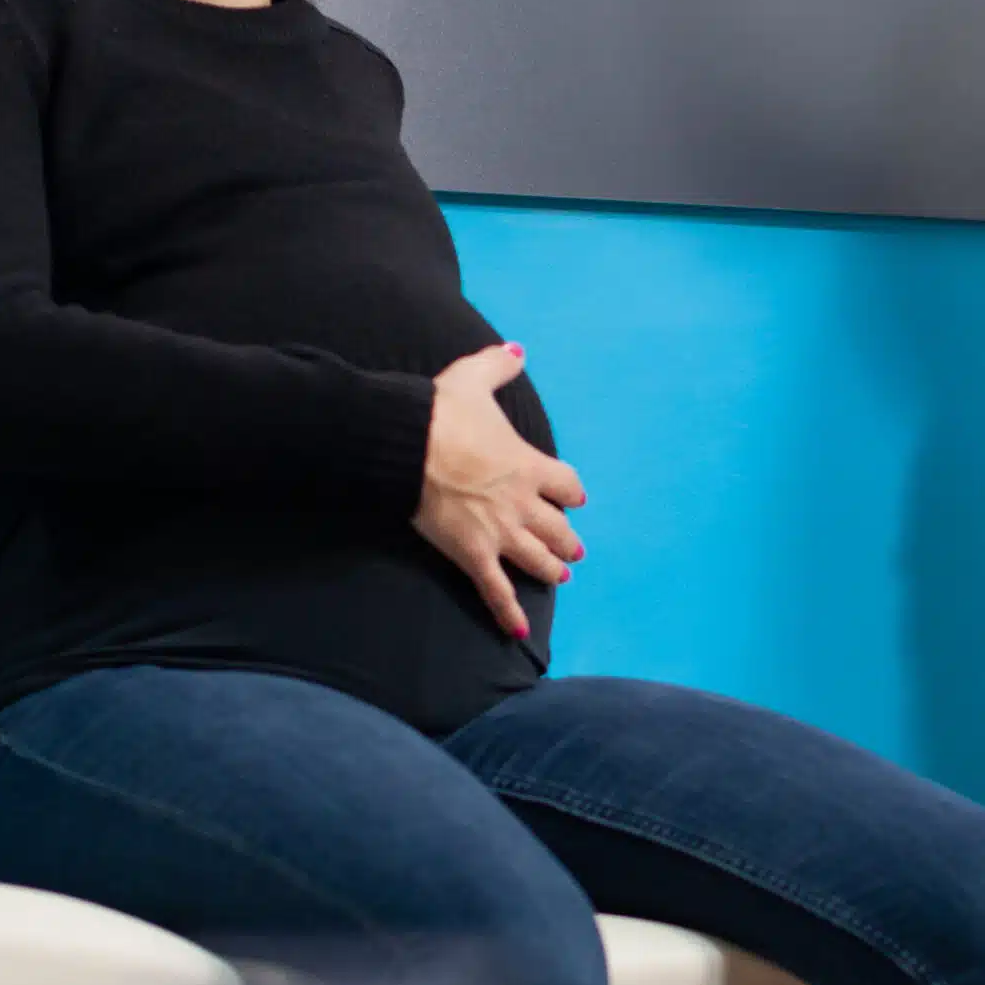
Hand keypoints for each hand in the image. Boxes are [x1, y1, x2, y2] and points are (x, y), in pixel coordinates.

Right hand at [415, 343, 586, 640]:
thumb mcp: (473, 377)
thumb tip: (517, 352)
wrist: (409, 445)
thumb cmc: (441, 411)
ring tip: (559, 575)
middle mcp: (523, 502)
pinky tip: (520, 631)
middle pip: (559, 529)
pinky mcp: (473, 554)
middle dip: (568, 540)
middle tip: (574, 550)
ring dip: (551, 569)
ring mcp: (500, 532)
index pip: (568, 485)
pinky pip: (498, 591)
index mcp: (530, 464)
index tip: (575, 498)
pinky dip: (509, 613)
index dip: (572, 492)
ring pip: (538, 560)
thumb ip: (499, 366)